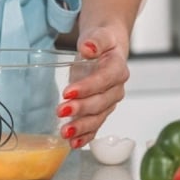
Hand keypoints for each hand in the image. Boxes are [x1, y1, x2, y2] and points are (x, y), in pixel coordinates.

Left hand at [56, 26, 129, 148]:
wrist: (108, 46)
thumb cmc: (102, 41)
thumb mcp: (99, 35)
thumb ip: (95, 41)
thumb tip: (88, 48)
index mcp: (118, 68)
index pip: (104, 80)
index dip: (88, 87)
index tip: (68, 92)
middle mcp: (116, 88)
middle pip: (100, 102)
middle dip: (81, 109)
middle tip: (61, 111)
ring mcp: (109, 101)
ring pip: (98, 117)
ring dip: (81, 127)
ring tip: (65, 132)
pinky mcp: (100, 109)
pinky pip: (95, 125)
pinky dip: (85, 136)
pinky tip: (74, 143)